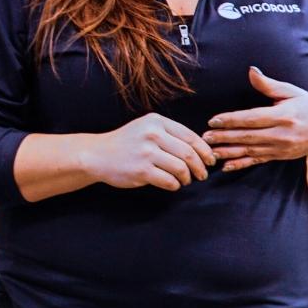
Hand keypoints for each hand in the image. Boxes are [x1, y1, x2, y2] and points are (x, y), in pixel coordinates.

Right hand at [75, 112, 215, 190]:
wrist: (97, 154)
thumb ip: (170, 134)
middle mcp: (152, 134)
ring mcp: (146, 153)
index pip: (190, 137)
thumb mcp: (146, 128)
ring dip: (187, 178)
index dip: (205, 151)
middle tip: (202, 175)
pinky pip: (169, 181)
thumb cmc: (126, 143)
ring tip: (185, 180)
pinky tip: (172, 184)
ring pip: (181, 168)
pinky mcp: (141, 170)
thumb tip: (202, 150)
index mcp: (156, 122)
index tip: (210, 161)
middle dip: (200, 167)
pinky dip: (175, 185)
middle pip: (189, 154)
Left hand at [204, 67, 307, 174]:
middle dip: (225, 137)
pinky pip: (257, 161)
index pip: (253, 118)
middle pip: (248, 136)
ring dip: (228, 152)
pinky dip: (241, 164)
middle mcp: (282, 134)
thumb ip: (269, 84)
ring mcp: (280, 148)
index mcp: (284, 115)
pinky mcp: (279, 156)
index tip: (214, 120)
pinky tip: (226, 166)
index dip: (232, 120)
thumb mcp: (292, 92)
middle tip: (204, 137)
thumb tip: (251, 71)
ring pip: (250, 151)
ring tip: (209, 152)